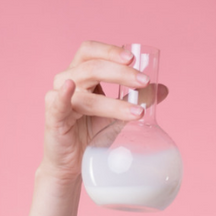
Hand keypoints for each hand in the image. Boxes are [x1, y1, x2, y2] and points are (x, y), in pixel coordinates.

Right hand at [41, 40, 169, 181]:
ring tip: (137, 112)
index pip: (91, 51)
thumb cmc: (92, 133)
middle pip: (91, 67)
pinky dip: (64, 95)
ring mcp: (56, 98)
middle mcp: (66, 80)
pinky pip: (57, 104)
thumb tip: (163, 89)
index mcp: (81, 73)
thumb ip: (137, 99)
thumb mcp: (119, 114)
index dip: (110, 51)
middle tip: (143, 82)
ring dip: (113, 101)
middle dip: (120, 73)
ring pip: (85, 91)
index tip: (133, 59)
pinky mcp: (52, 118)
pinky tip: (70, 88)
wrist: (74, 163)